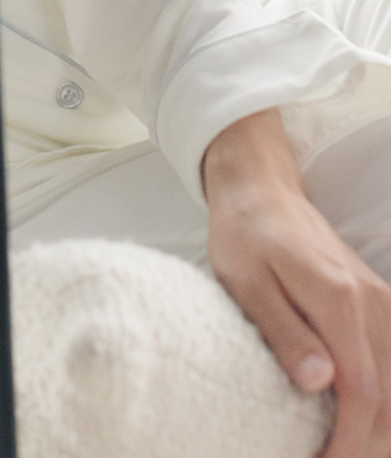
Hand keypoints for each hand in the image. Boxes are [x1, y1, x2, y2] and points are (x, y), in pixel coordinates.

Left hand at [205, 109, 390, 455]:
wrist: (261, 189)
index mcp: (338, 301)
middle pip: (389, 399)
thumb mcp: (246, 283)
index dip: (349, 445)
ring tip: (340, 447)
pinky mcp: (378, 303)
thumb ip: (285, 332)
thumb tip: (320, 383)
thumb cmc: (245, 235)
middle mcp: (371, 303)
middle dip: (366, 445)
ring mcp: (380, 302)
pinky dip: (383, 400)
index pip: (363, 394)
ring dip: (378, 428)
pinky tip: (358, 421)